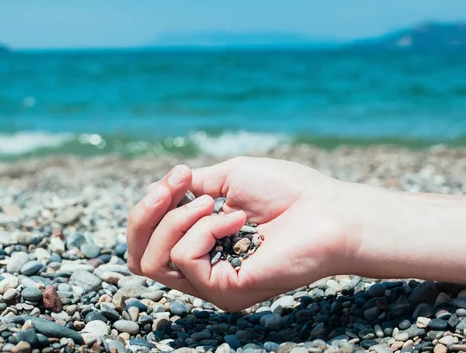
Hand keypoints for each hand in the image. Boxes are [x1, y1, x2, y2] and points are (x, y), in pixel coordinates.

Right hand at [127, 156, 367, 310]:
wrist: (328, 210)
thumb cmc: (287, 191)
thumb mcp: (228, 177)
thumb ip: (191, 187)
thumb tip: (154, 191)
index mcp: (200, 241)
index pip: (146, 239)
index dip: (149, 204)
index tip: (179, 175)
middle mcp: (201, 267)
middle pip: (137, 256)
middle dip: (144, 215)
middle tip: (175, 187)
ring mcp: (212, 283)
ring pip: (154, 260)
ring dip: (178, 219)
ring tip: (215, 204)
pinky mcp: (227, 291)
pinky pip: (187, 261)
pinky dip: (205, 230)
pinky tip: (236, 220)